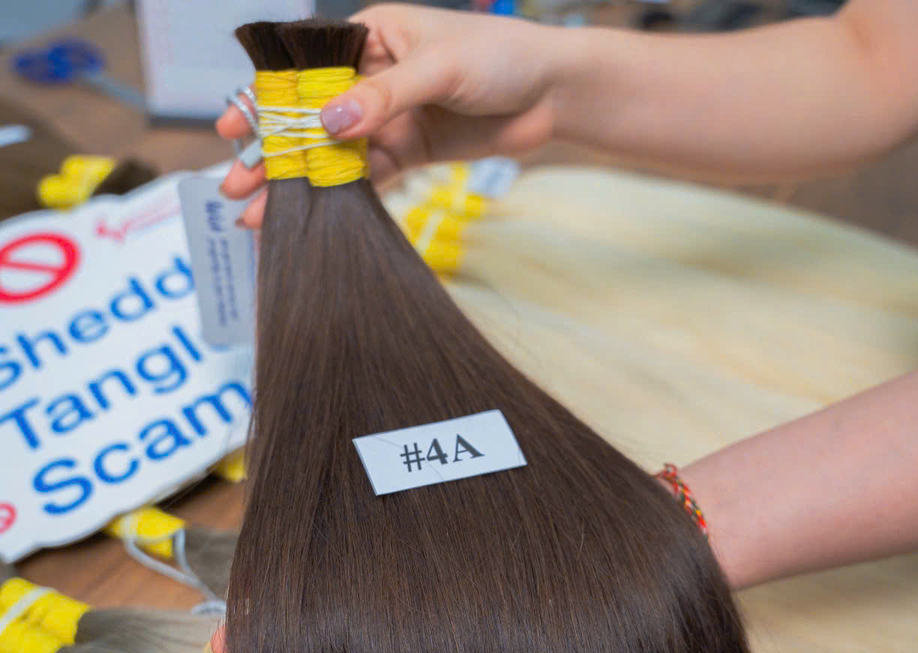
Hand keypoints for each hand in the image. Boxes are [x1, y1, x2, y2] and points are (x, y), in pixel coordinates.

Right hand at [217, 4, 561, 226]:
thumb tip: (329, 122)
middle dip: (273, 153)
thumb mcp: (439, 68)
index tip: (232, 129)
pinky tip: (315, 216)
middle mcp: (373, 77)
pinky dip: (343, 196)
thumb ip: (385, 97)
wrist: (552, 94)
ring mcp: (390, 117)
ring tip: (264, 216)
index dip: (266, 100)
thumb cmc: (500, 57)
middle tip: (236, 188)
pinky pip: (369, 175)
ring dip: (301, 184)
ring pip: (334, 153)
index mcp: (372, 37)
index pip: (306, 69)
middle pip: (311, 117)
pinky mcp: (410, 150)